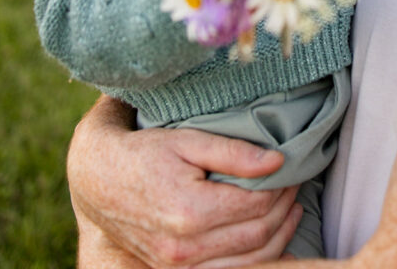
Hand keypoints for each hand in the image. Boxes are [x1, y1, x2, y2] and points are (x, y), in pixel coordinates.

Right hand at [68, 96, 302, 268]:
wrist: (100, 180)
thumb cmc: (146, 153)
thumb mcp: (187, 140)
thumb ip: (233, 152)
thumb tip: (278, 161)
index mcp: (190, 211)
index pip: (257, 205)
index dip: (282, 187)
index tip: (291, 169)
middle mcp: (185, 248)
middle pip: (257, 236)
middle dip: (284, 210)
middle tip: (296, 187)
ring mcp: (179, 267)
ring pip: (249, 262)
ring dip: (278, 238)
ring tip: (290, 211)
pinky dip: (256, 260)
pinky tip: (270, 240)